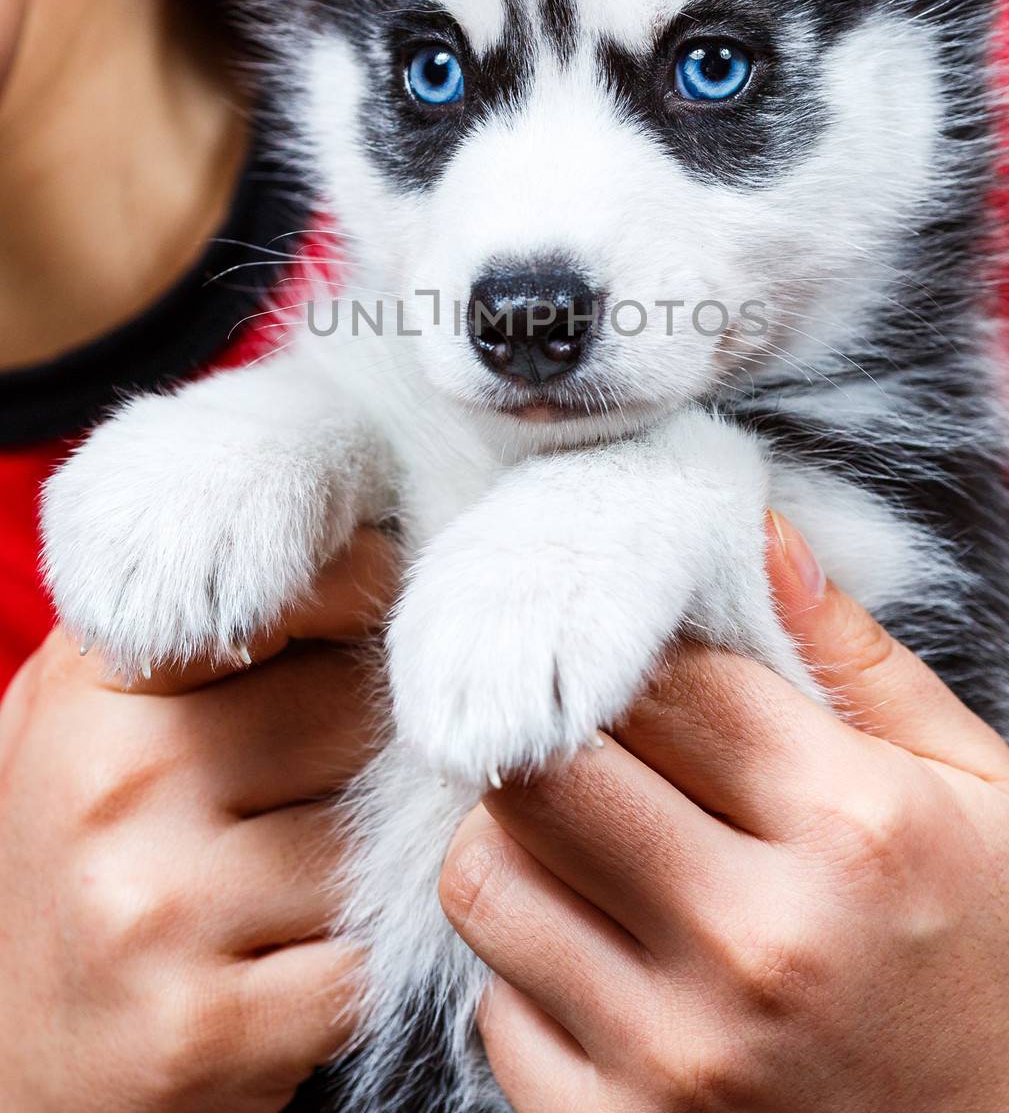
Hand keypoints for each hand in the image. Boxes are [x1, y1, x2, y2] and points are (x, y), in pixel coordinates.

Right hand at [0, 529, 395, 1112]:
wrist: (6, 1062)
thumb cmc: (80, 867)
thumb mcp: (92, 721)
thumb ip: (191, 632)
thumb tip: (352, 550)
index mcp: (93, 691)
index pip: (285, 594)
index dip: (356, 600)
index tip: (368, 625)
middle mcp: (118, 784)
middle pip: (350, 713)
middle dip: (359, 752)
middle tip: (308, 791)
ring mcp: (158, 908)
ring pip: (368, 843)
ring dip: (356, 873)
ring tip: (280, 890)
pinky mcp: (205, 1027)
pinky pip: (362, 964)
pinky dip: (346, 972)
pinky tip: (280, 972)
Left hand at [440, 514, 1008, 1110]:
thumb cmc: (984, 963)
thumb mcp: (971, 790)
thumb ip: (856, 658)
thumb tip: (755, 538)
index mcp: (852, 831)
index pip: (661, 677)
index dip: (627, 642)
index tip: (623, 642)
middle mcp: (752, 943)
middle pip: (541, 766)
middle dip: (547, 726)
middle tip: (581, 729)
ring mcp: (673, 1054)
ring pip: (484, 875)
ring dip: (517, 837)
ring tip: (587, 837)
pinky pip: (489, 1002)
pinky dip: (529, 963)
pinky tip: (603, 951)